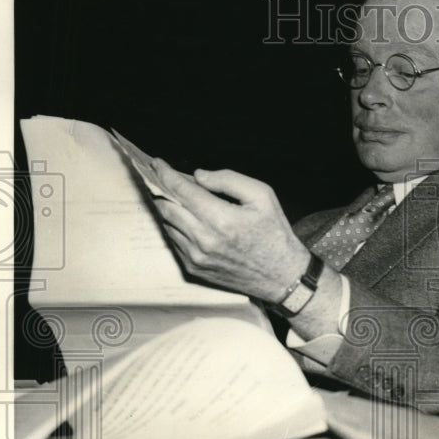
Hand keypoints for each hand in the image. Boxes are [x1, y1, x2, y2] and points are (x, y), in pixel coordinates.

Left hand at [150, 159, 310, 302]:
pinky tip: (188, 219)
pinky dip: (176, 226)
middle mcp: (204, 240)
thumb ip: (229, 180)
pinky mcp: (193, 268)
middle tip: (162, 178)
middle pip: (166, 207)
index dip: (166, 174)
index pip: (181, 190)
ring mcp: (196, 256)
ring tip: (176, 197)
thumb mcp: (262, 196)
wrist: (281, 275)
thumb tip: (198, 175)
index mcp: (221, 219)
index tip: (157, 163)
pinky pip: (174, 242)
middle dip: (161, 189)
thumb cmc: (274, 233)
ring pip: (167, 224)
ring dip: (168, 208)